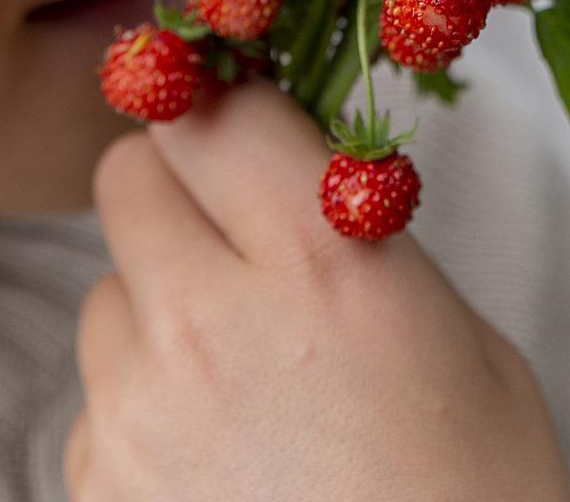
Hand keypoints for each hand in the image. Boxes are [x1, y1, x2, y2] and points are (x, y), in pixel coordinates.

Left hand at [64, 74, 569, 500]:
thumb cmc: (474, 500)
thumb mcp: (460, 341)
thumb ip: (360, 243)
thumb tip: (292, 183)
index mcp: (322, 258)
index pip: (214, 108)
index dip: (231, 110)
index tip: (251, 131)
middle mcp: (207, 318)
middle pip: (128, 175)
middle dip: (178, 190)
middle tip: (236, 240)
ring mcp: (136, 409)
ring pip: (104, 290)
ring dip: (156, 308)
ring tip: (242, 383)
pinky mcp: (97, 484)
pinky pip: (95, 397)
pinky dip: (140, 407)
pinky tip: (218, 460)